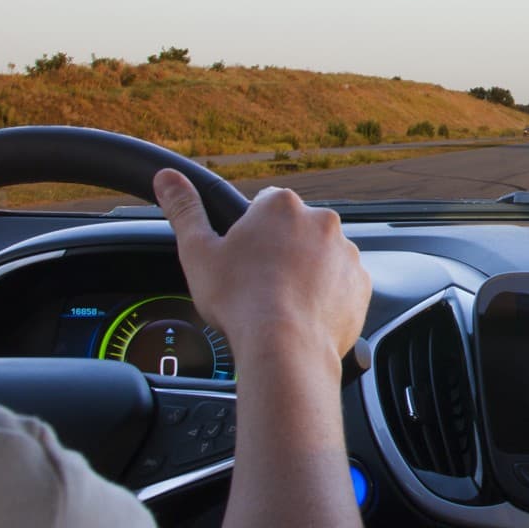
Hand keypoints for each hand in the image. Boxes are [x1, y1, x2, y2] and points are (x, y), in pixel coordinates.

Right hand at [154, 169, 369, 527]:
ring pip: (320, 256)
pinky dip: (327, 295)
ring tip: (282, 303)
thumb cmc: (241, 301)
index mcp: (281, 205)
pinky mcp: (360, 284)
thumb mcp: (198, 252)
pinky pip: (342, 284)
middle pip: (294, 230)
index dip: (251, 232)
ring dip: (306, 271)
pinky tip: (304, 315)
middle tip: (260, 283)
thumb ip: (184, 209)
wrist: (285, 351)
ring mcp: (345, 252)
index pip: (265, 205)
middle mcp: (320, 221)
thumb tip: (167, 177)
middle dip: (281, 250)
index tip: (244, 258)